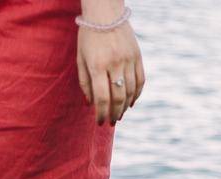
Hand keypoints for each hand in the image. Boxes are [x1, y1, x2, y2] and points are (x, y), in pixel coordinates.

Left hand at [76, 2, 143, 125]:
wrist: (105, 13)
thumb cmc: (88, 37)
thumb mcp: (80, 59)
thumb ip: (84, 82)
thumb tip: (90, 104)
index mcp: (97, 65)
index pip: (102, 98)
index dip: (101, 114)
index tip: (100, 122)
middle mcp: (115, 64)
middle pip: (118, 98)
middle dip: (114, 114)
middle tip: (111, 122)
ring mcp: (128, 59)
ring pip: (130, 91)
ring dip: (125, 107)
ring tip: (120, 115)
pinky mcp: (137, 56)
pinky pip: (140, 80)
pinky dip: (137, 94)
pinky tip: (131, 102)